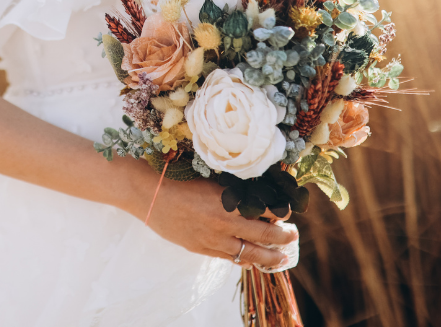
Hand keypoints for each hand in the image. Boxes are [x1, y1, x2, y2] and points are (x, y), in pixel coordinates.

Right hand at [122, 168, 296, 269]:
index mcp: (229, 200)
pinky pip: (229, 258)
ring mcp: (213, 238)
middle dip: (283, 236)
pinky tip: (252, 262)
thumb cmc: (177, 178)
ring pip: (250, 252)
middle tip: (293, 236)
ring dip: (269, 255)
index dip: (282, 212)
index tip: (289, 212)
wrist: (148, 193)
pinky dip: (244, 261)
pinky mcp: (201, 248)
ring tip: (281, 257)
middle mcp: (225, 221)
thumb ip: (232, 190)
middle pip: (264, 233)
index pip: (267, 210)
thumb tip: (254, 194)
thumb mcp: (210, 179)